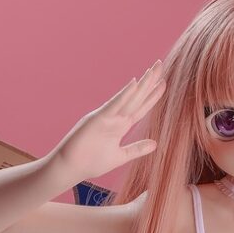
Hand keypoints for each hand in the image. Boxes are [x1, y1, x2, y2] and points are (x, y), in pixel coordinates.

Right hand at [53, 60, 165, 179]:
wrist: (70, 168)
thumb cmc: (90, 162)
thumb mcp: (120, 157)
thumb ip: (136, 149)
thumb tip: (155, 144)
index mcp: (120, 126)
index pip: (140, 108)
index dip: (152, 97)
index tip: (163, 83)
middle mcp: (115, 118)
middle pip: (136, 98)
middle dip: (149, 83)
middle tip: (161, 65)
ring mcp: (106, 117)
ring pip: (128, 98)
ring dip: (141, 84)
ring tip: (153, 70)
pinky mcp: (97, 119)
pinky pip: (114, 105)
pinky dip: (124, 95)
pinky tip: (135, 84)